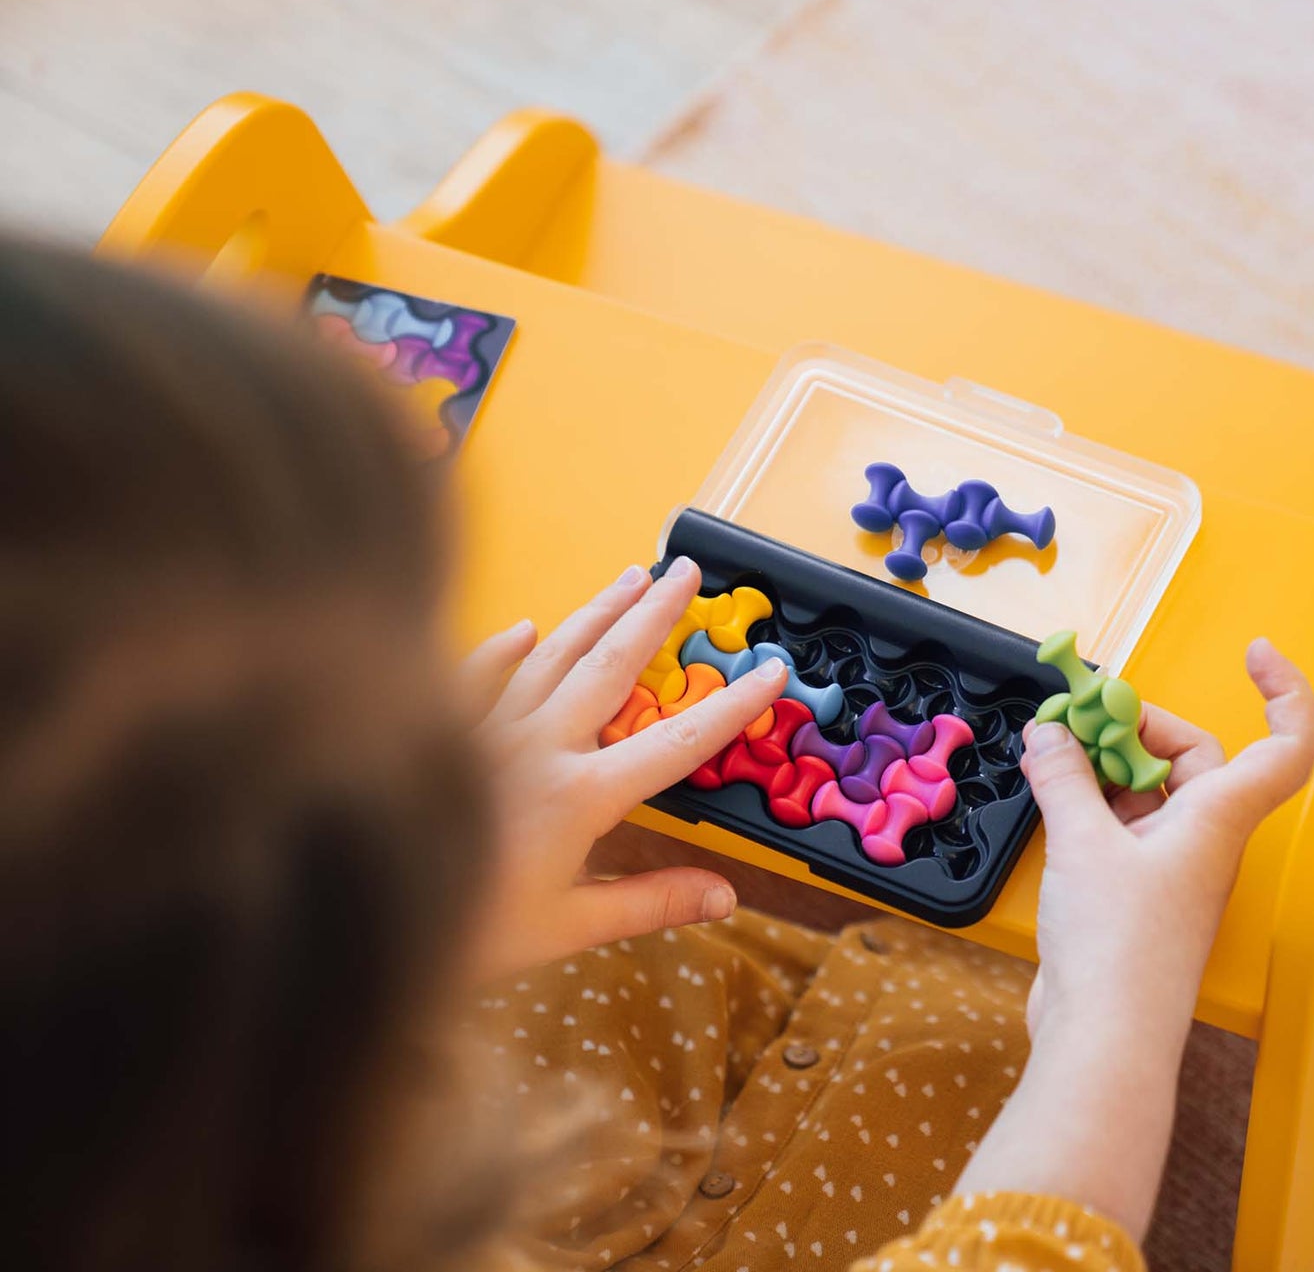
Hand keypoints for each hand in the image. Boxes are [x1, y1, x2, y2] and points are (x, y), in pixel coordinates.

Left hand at [457, 559, 787, 980]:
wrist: (351, 912)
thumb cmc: (463, 933)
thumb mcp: (566, 928)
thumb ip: (649, 903)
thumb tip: (725, 897)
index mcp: (580, 794)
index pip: (677, 741)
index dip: (733, 707)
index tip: (772, 670)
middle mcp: (538, 745)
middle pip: (611, 666)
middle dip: (657, 614)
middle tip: (689, 571)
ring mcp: (485, 729)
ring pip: (551, 655)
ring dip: (596, 613)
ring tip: (631, 576)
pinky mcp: (437, 731)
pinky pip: (476, 674)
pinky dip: (502, 648)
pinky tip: (522, 628)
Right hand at [1018, 638, 1313, 1042]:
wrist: (1105, 1038)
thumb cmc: (1119, 948)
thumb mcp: (1082, 842)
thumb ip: (1064, 777)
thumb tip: (1048, 734)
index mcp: (1218, 818)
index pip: (1286, 745)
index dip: (1285, 692)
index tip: (1255, 651)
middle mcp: (1203, 838)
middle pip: (1190, 756)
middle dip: (1135, 726)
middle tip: (1079, 714)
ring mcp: (1169, 867)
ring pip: (1147, 791)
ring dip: (1102, 764)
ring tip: (1050, 749)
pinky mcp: (1134, 894)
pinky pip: (1120, 826)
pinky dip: (1088, 802)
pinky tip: (1047, 792)